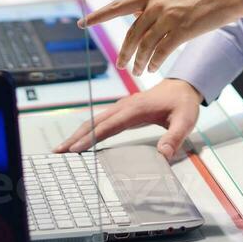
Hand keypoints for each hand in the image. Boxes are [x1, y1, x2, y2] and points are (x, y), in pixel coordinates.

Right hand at [53, 79, 202, 160]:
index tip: (74, 149)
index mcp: (136, 109)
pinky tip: (81, 141)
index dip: (90, 138)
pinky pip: (101, 121)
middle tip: (57, 152)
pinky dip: (88, 131)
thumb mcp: (185, 121)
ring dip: (78, 134)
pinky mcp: (123, 111)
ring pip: (95, 121)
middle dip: (76, 137)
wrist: (183, 86)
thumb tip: (163, 155)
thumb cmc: (183, 104)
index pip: (109, 126)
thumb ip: (175, 137)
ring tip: (62, 149)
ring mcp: (122, 108)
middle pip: (94, 122)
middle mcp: (124, 106)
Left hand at [80, 0, 242, 76]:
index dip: (99, 15)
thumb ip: (153, 8)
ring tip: (137, 71)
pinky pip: (161, 52)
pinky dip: (153, 62)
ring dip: (138, 61)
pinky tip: (151, 68)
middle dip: (124, 52)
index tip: (83, 23)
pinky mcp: (182, 30)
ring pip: (145, 46)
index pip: (118, 6)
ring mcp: (169, 18)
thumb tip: (139, 23)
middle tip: (120, 65)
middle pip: (131, 34)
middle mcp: (156, 5)